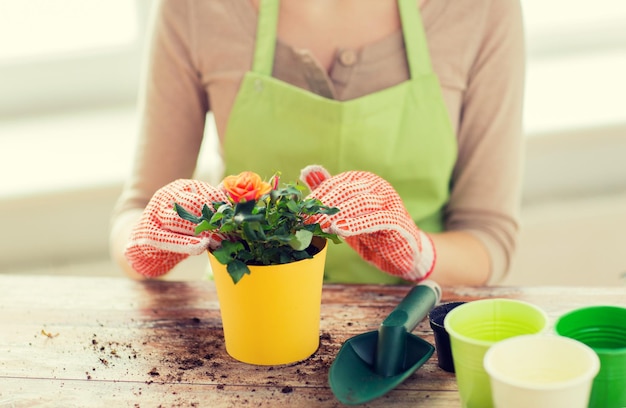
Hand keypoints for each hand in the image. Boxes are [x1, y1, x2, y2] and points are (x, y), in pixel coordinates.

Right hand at [125, 179, 228, 277]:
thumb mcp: (195, 212)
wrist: (142, 241)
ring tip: (220, 242)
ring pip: (182, 220)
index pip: (208, 193)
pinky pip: (169, 238)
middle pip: (196, 205)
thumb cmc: (176, 226)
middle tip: (230, 235)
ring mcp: (156, 213)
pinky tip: (201, 246)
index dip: (224, 208)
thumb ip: (214, 204)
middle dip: (215, 221)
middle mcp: (168, 196)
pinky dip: (186, 243)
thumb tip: (238, 195)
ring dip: (203, 232)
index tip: (236, 220)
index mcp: (183, 187)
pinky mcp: (148, 232)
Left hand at [300, 165, 434, 281]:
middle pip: (347, 191)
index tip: (300, 210)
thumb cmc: (372, 232)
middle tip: (306, 219)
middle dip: (324, 205)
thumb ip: (329, 194)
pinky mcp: (398, 220)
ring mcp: (390, 201)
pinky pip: (377, 219)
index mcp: (364, 180)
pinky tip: (340, 230)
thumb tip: (307, 171)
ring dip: (337, 214)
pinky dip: (357, 223)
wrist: (403, 254)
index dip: (317, 196)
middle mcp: (378, 186)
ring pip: (361, 202)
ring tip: (319, 225)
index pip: (336, 183)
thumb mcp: (346, 215)